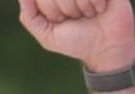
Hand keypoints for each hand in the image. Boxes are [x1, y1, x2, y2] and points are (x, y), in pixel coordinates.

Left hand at [17, 0, 134, 70]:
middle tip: (75, 17)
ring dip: (81, 7)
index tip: (60, 19)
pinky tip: (100, 9)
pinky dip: (95, 3)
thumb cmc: (75, 41)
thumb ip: (29, 16)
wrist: (106, 49)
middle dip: (65, 9)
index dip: (51, 10)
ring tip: (89, 14)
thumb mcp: (46, 34)